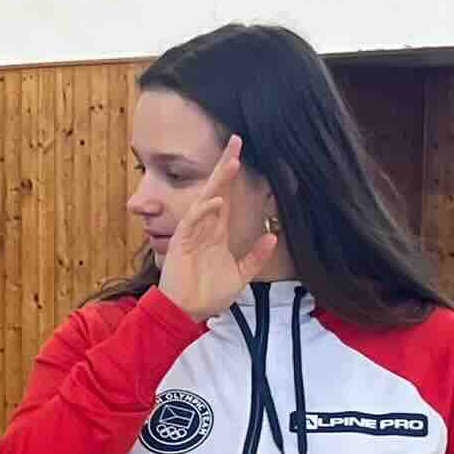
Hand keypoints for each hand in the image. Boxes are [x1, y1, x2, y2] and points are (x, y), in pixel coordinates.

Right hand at [159, 135, 279, 322]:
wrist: (186, 312)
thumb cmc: (208, 295)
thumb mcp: (240, 275)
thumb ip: (255, 257)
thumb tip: (272, 237)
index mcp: (217, 232)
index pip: (227, 196)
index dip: (232, 176)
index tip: (241, 153)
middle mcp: (204, 228)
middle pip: (216, 189)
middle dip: (225, 166)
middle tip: (235, 141)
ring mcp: (192, 234)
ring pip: (205, 200)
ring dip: (218, 183)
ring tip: (232, 163)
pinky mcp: (181, 244)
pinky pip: (192, 222)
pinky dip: (204, 211)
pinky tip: (216, 201)